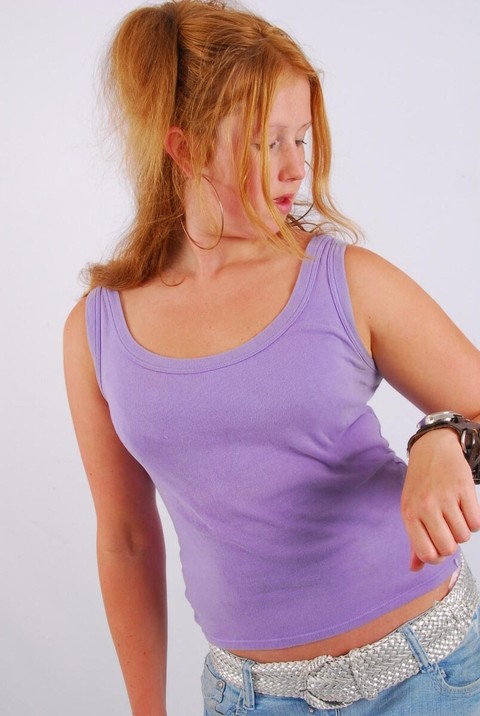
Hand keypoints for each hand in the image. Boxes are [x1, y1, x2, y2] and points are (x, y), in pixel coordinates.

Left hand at [401, 428, 479, 570]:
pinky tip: (464, 508)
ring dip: (463, 530)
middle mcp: (425, 506)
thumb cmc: (420, 484)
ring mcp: (445, 497)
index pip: (427, 554)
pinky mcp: (463, 489)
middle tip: (447, 528)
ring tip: (454, 514)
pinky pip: (476, 522)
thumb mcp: (411, 509)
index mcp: (409, 514)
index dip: (437, 557)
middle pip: (448, 548)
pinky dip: (474, 520)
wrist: (432, 450)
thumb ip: (414, 541)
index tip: (438, 546)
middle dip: (451, 543)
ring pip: (464, 536)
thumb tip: (415, 569)